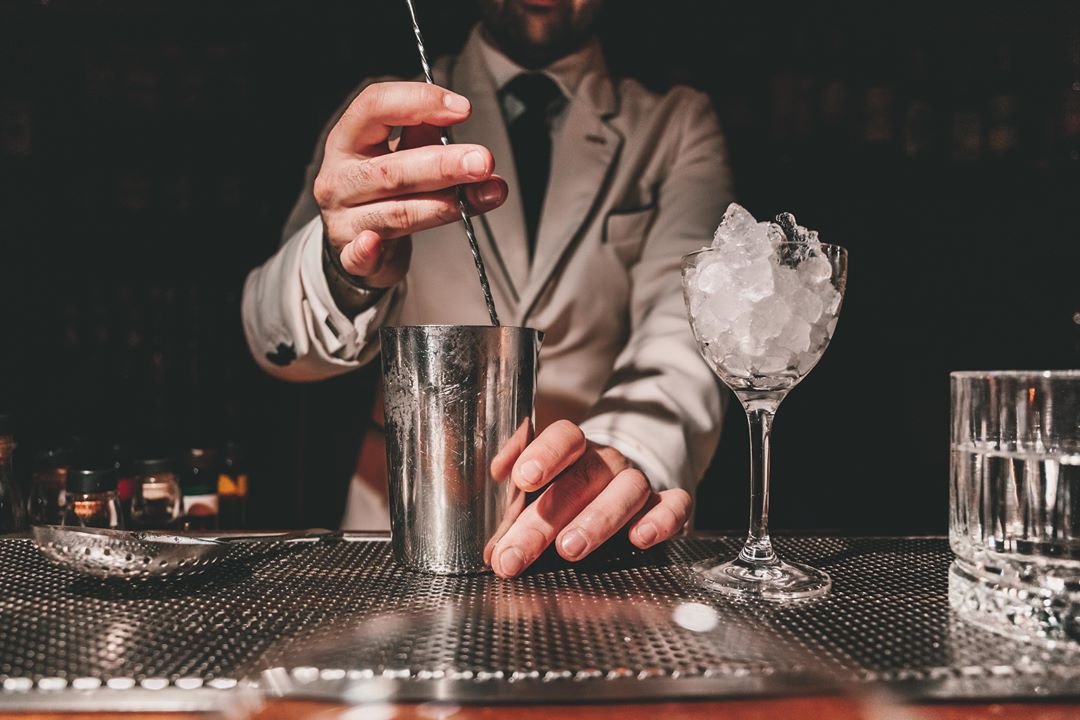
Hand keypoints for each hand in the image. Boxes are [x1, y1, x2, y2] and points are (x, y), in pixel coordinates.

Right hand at [315, 81, 508, 287]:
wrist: (358, 241)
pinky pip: (355, 256)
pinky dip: (365, 251)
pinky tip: (374, 244)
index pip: (374, 107)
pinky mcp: (348, 255)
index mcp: (348, 139)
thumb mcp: (397, 151)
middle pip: (392, 169)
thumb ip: (423, 135)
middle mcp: (340, 177)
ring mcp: (341, 218)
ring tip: (486, 195)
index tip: (463, 110)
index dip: (418, 103)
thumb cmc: (382, 188)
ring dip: (444, 205)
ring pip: (395, 212)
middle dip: (443, 165)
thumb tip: (455, 116)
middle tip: (483, 161)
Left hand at [490, 420, 692, 577]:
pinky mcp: (666, 504)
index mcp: (573, 449)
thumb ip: (514, 497)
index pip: (564, 437)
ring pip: (626, 490)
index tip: (522, 478)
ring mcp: (637, 482)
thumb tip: (493, 502)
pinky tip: (641, 538)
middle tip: (516, 552)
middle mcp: (606, 462)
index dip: (544, 453)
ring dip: (597, 520)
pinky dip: (661, 520)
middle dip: (546, 517)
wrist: (621, 486)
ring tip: (568, 549)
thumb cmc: (567, 491)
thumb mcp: (537, 487)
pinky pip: (673, 504)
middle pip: (582, 478)